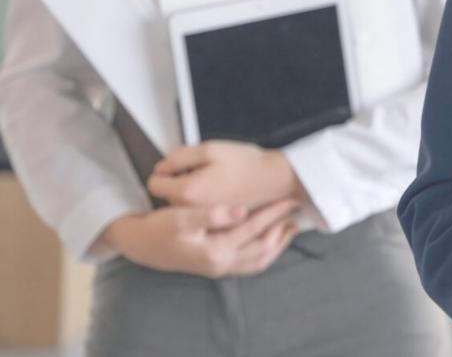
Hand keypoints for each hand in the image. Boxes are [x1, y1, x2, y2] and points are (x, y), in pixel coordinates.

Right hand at [97, 199, 300, 277]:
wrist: (139, 244)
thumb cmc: (159, 228)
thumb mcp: (180, 218)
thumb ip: (211, 215)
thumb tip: (241, 211)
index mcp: (215, 251)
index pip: (254, 229)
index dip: (274, 212)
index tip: (290, 197)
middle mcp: (221, 264)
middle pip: (264, 248)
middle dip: (282, 228)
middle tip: (297, 209)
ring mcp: (220, 268)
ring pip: (259, 260)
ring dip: (277, 244)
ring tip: (291, 224)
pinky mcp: (217, 266)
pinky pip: (250, 264)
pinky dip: (265, 252)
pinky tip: (271, 239)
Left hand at [148, 141, 305, 209]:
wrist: (277, 180)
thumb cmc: (247, 164)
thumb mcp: (210, 148)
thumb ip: (179, 156)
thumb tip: (163, 166)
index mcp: (186, 191)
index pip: (154, 183)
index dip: (165, 169)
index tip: (179, 164)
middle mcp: (191, 210)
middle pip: (167, 195)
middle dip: (177, 182)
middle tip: (200, 171)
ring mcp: (203, 220)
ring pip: (182, 204)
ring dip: (190, 193)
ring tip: (213, 181)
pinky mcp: (215, 223)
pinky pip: (198, 212)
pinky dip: (203, 203)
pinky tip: (220, 193)